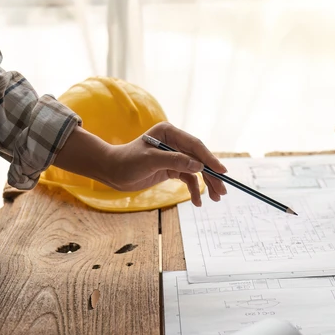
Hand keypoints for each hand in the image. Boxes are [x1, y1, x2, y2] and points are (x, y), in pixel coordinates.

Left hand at [57, 122, 227, 206]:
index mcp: (169, 133)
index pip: (195, 145)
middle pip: (200, 159)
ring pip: (197, 170)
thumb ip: (175, 161)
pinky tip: (197, 202)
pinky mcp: (173, 168)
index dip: (210, 158)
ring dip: (206, 185)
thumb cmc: (127, 161)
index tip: (221, 171)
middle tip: (222, 191)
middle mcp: (175, 142)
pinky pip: (189, 179)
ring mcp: (175, 156)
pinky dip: (194, 190)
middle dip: (211, 176)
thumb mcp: (150, 160)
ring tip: (215, 198)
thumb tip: (199, 166)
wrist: (111, 172)